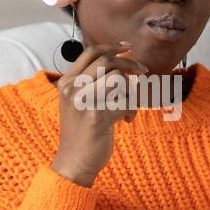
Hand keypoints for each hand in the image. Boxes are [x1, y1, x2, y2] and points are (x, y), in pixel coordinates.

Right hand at [50, 41, 147, 186]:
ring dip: (131, 92)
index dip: (112, 47)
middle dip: (130, 64)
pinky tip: (127, 120)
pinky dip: (132, 110)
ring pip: (119, 79)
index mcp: (67, 82)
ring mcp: (84, 102)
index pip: (90, 52)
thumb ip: (90, 82)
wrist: (74, 162)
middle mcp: (72, 89)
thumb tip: (119, 60)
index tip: (128, 48)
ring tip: (128, 108)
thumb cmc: (81, 132)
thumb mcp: (77, 101)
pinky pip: (126, 102)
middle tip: (142, 72)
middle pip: (107, 61)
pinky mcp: (98, 117)